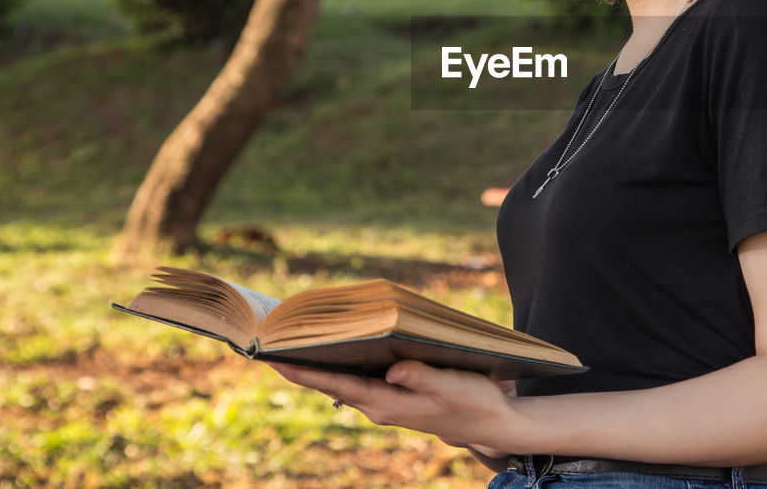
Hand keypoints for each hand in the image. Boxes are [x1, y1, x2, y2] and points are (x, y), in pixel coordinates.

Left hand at [264, 360, 518, 454]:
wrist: (492, 423)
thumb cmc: (473, 402)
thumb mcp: (451, 386)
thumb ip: (420, 376)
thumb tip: (393, 368)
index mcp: (389, 403)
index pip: (339, 385)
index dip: (307, 372)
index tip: (276, 360)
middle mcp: (381, 405)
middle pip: (334, 383)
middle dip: (305, 365)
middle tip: (274, 343)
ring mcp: (387, 403)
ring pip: (346, 381)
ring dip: (322, 364)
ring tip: (295, 343)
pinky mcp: (396, 396)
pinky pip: (360, 380)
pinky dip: (344, 365)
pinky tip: (338, 350)